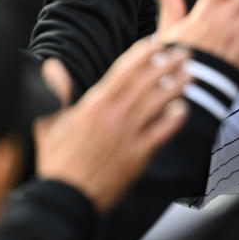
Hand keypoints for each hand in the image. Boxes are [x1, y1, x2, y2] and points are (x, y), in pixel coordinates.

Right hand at [33, 39, 189, 212]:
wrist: (65, 196)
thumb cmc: (57, 160)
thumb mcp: (47, 121)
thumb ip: (54, 91)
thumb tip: (52, 66)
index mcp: (94, 103)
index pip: (124, 70)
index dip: (143, 54)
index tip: (158, 43)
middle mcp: (114, 115)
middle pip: (146, 82)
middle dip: (167, 63)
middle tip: (185, 52)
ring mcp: (128, 135)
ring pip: (157, 103)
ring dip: (176, 86)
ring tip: (191, 74)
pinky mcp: (138, 156)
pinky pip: (161, 133)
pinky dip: (174, 120)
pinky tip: (184, 109)